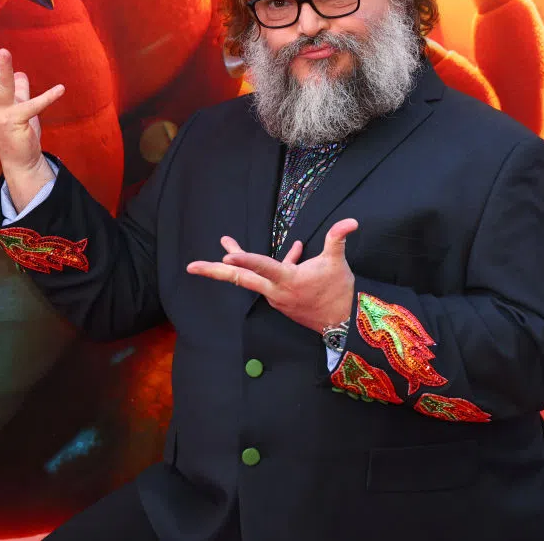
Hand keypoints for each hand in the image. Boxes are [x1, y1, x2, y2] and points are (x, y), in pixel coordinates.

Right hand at [0, 43, 61, 207]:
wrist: (21, 160)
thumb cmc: (18, 132)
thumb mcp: (18, 105)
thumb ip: (19, 89)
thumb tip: (20, 74)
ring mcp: (3, 113)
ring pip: (2, 87)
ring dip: (4, 70)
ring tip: (4, 51)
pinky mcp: (18, 122)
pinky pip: (33, 106)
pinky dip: (48, 98)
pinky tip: (60, 89)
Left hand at [186, 219, 358, 332]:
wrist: (343, 323)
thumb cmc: (339, 291)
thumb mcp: (337, 262)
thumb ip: (338, 239)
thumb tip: (352, 221)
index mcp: (287, 280)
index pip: (262, 267)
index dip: (244, 259)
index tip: (226, 255)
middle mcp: (275, 291)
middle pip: (239, 279)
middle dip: (214, 272)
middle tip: (191, 267)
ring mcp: (275, 298)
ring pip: (250, 277)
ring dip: (237, 262)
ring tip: (226, 243)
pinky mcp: (280, 300)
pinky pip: (269, 279)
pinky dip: (270, 266)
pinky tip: (294, 250)